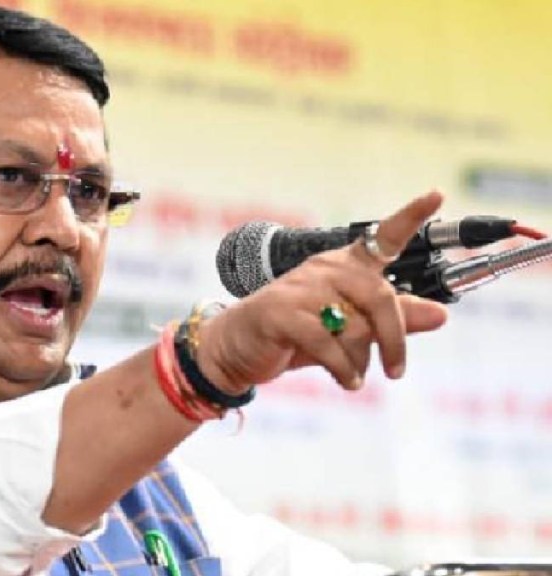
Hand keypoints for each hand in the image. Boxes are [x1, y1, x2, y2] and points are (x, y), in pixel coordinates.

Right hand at [199, 191, 449, 392]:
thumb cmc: (297, 334)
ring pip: (355, 326)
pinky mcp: (282, 313)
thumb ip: (394, 321)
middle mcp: (325, 269)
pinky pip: (328, 345)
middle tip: (396, 370)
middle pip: (379, 297)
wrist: (237, 347)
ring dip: (359, 361)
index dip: (411, 216)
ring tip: (354, 376)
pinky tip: (346, 381)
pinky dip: (343, 369)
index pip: (383, 237)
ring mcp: (301, 289)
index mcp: (345, 266)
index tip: (436, 195)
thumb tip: (441, 315)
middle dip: (394, 339)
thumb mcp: (350, 329)